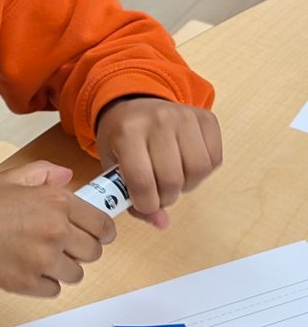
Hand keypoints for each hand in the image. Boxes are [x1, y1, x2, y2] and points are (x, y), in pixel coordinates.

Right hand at [0, 160, 114, 296]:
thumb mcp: (11, 178)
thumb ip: (44, 174)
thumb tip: (67, 177)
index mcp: (56, 203)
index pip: (103, 225)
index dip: (102, 231)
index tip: (97, 234)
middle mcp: (55, 231)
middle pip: (93, 252)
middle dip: (81, 249)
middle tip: (62, 245)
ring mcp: (43, 260)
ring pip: (76, 273)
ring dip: (63, 267)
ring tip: (40, 258)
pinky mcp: (28, 283)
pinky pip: (54, 289)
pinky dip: (44, 283)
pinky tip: (28, 269)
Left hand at [96, 97, 221, 228]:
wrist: (135, 102)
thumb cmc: (121, 138)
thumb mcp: (112, 164)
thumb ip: (129, 196)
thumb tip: (161, 224)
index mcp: (127, 133)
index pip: (142, 181)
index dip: (145, 203)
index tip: (144, 204)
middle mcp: (158, 121)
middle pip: (172, 179)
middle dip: (165, 197)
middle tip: (158, 193)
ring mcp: (185, 117)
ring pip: (198, 171)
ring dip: (186, 186)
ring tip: (172, 179)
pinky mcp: (207, 118)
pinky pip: (214, 160)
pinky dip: (202, 173)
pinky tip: (185, 165)